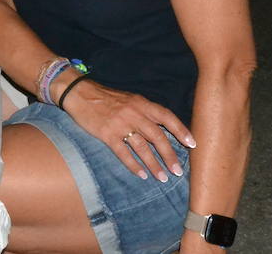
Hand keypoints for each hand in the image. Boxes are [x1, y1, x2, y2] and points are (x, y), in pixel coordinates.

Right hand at [59, 79, 194, 181]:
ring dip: (154, 164)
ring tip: (162, 178)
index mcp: (141, 103)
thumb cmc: (107, 98)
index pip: (166, 117)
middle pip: (157, 136)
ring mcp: (120, 124)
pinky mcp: (107, 134)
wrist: (80, 93)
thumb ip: (144, 112)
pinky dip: (133, 165)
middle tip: (177, 171)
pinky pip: (123, 153)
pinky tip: (141, 174)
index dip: (180, 130)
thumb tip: (162, 129)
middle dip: (169, 155)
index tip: (192, 144)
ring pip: (142, 147)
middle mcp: (134, 113)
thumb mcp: (129, 99)